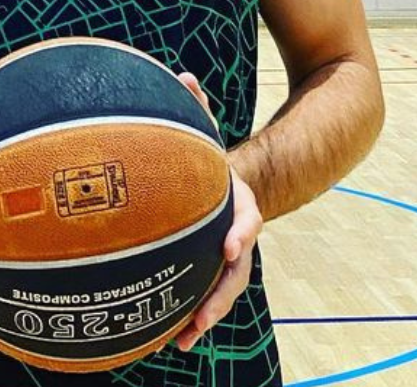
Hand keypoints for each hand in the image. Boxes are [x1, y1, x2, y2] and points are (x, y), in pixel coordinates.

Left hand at [172, 73, 264, 352]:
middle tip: (203, 317)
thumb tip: (183, 76)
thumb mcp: (204, 132)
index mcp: (239, 201)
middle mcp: (236, 232)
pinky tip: (169, 338)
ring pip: (222, 289)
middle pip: (237, 268)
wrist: (223, 183)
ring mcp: (224, 254)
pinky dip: (190, 317)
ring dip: (206, 314)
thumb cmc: (206, 159)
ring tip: (184, 338)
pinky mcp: (206, 268)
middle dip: (221, 293)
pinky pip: (202, 295)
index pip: (247, 218)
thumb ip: (196, 108)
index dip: (242, 231)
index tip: (230, 245)